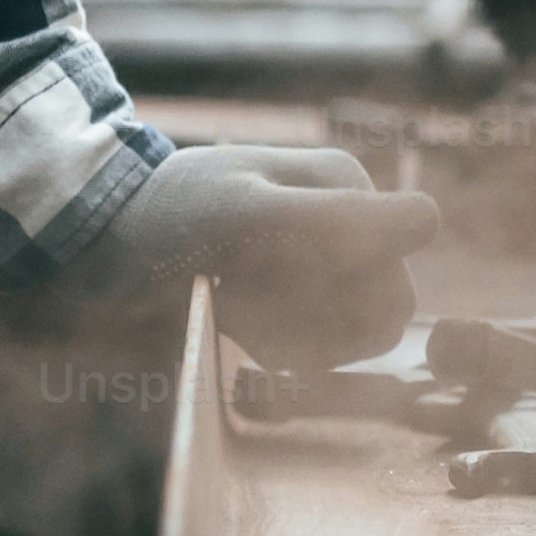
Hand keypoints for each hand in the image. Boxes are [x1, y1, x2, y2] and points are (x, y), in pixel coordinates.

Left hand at [55, 141, 443, 371]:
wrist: (103, 243)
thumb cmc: (171, 220)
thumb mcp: (247, 216)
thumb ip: (337, 219)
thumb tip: (432, 218)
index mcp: (344, 186)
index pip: (399, 261)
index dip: (352, 290)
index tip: (282, 278)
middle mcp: (345, 223)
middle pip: (383, 309)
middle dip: (316, 321)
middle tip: (244, 298)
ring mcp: (324, 264)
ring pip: (354, 337)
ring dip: (293, 336)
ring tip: (234, 306)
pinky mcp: (299, 301)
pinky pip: (319, 349)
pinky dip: (276, 345)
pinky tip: (233, 319)